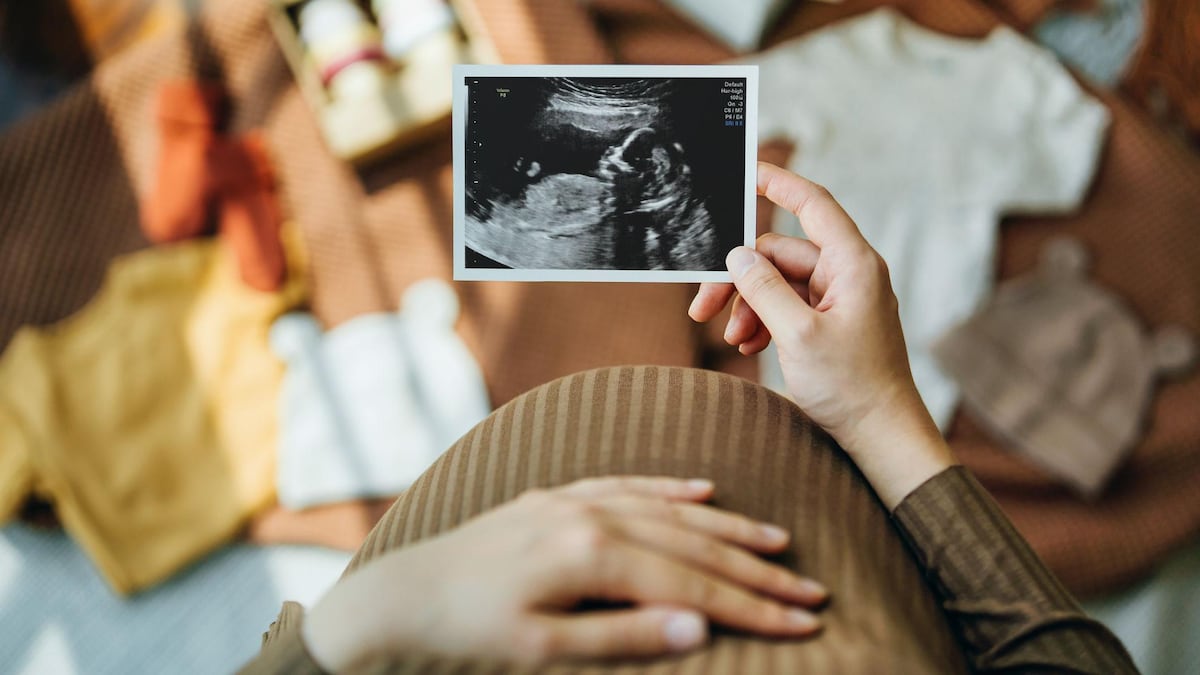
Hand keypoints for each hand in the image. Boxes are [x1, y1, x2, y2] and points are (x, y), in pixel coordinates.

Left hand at [304, 476, 827, 669]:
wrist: (402, 598)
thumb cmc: (468, 634)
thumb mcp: (543, 650)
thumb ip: (624, 634)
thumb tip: (700, 626)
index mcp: (589, 557)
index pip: (691, 585)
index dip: (752, 606)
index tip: (804, 620)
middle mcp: (588, 517)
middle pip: (692, 545)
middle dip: (756, 571)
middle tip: (812, 590)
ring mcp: (572, 501)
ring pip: (668, 511)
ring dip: (726, 528)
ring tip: (778, 543)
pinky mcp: (557, 498)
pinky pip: (626, 485)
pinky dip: (669, 491)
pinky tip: (702, 492)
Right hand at [689, 163, 954, 507]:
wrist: (880, 436)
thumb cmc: (852, 388)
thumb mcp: (797, 336)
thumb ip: (764, 290)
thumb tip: (738, 256)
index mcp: (852, 265)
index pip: (812, 204)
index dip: (778, 182)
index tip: (746, 169)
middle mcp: (848, 274)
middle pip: (779, 254)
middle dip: (740, 279)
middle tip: (703, 308)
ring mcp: (840, 298)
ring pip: (778, 282)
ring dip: (749, 305)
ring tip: (732, 339)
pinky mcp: (831, 321)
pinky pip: (787, 305)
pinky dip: (764, 320)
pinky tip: (749, 345)